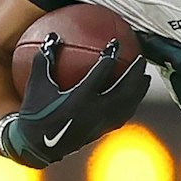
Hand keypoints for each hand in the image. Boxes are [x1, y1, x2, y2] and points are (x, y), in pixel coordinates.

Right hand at [0, 34, 149, 166]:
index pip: (100, 74)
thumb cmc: (35, 110)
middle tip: (141, 58)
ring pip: (127, 105)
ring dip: (139, 90)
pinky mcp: (103, 131)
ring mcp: (101, 124)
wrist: (37, 145)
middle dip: (134, 74)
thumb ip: (45, 60)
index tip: (115, 43)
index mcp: (78, 99)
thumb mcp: (36, 84)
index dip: (109, 57)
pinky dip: (132, 103)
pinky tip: (135, 96)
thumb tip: (54, 36)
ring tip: (146, 76)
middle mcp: (94, 112)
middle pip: (123, 91)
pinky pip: (123, 115)